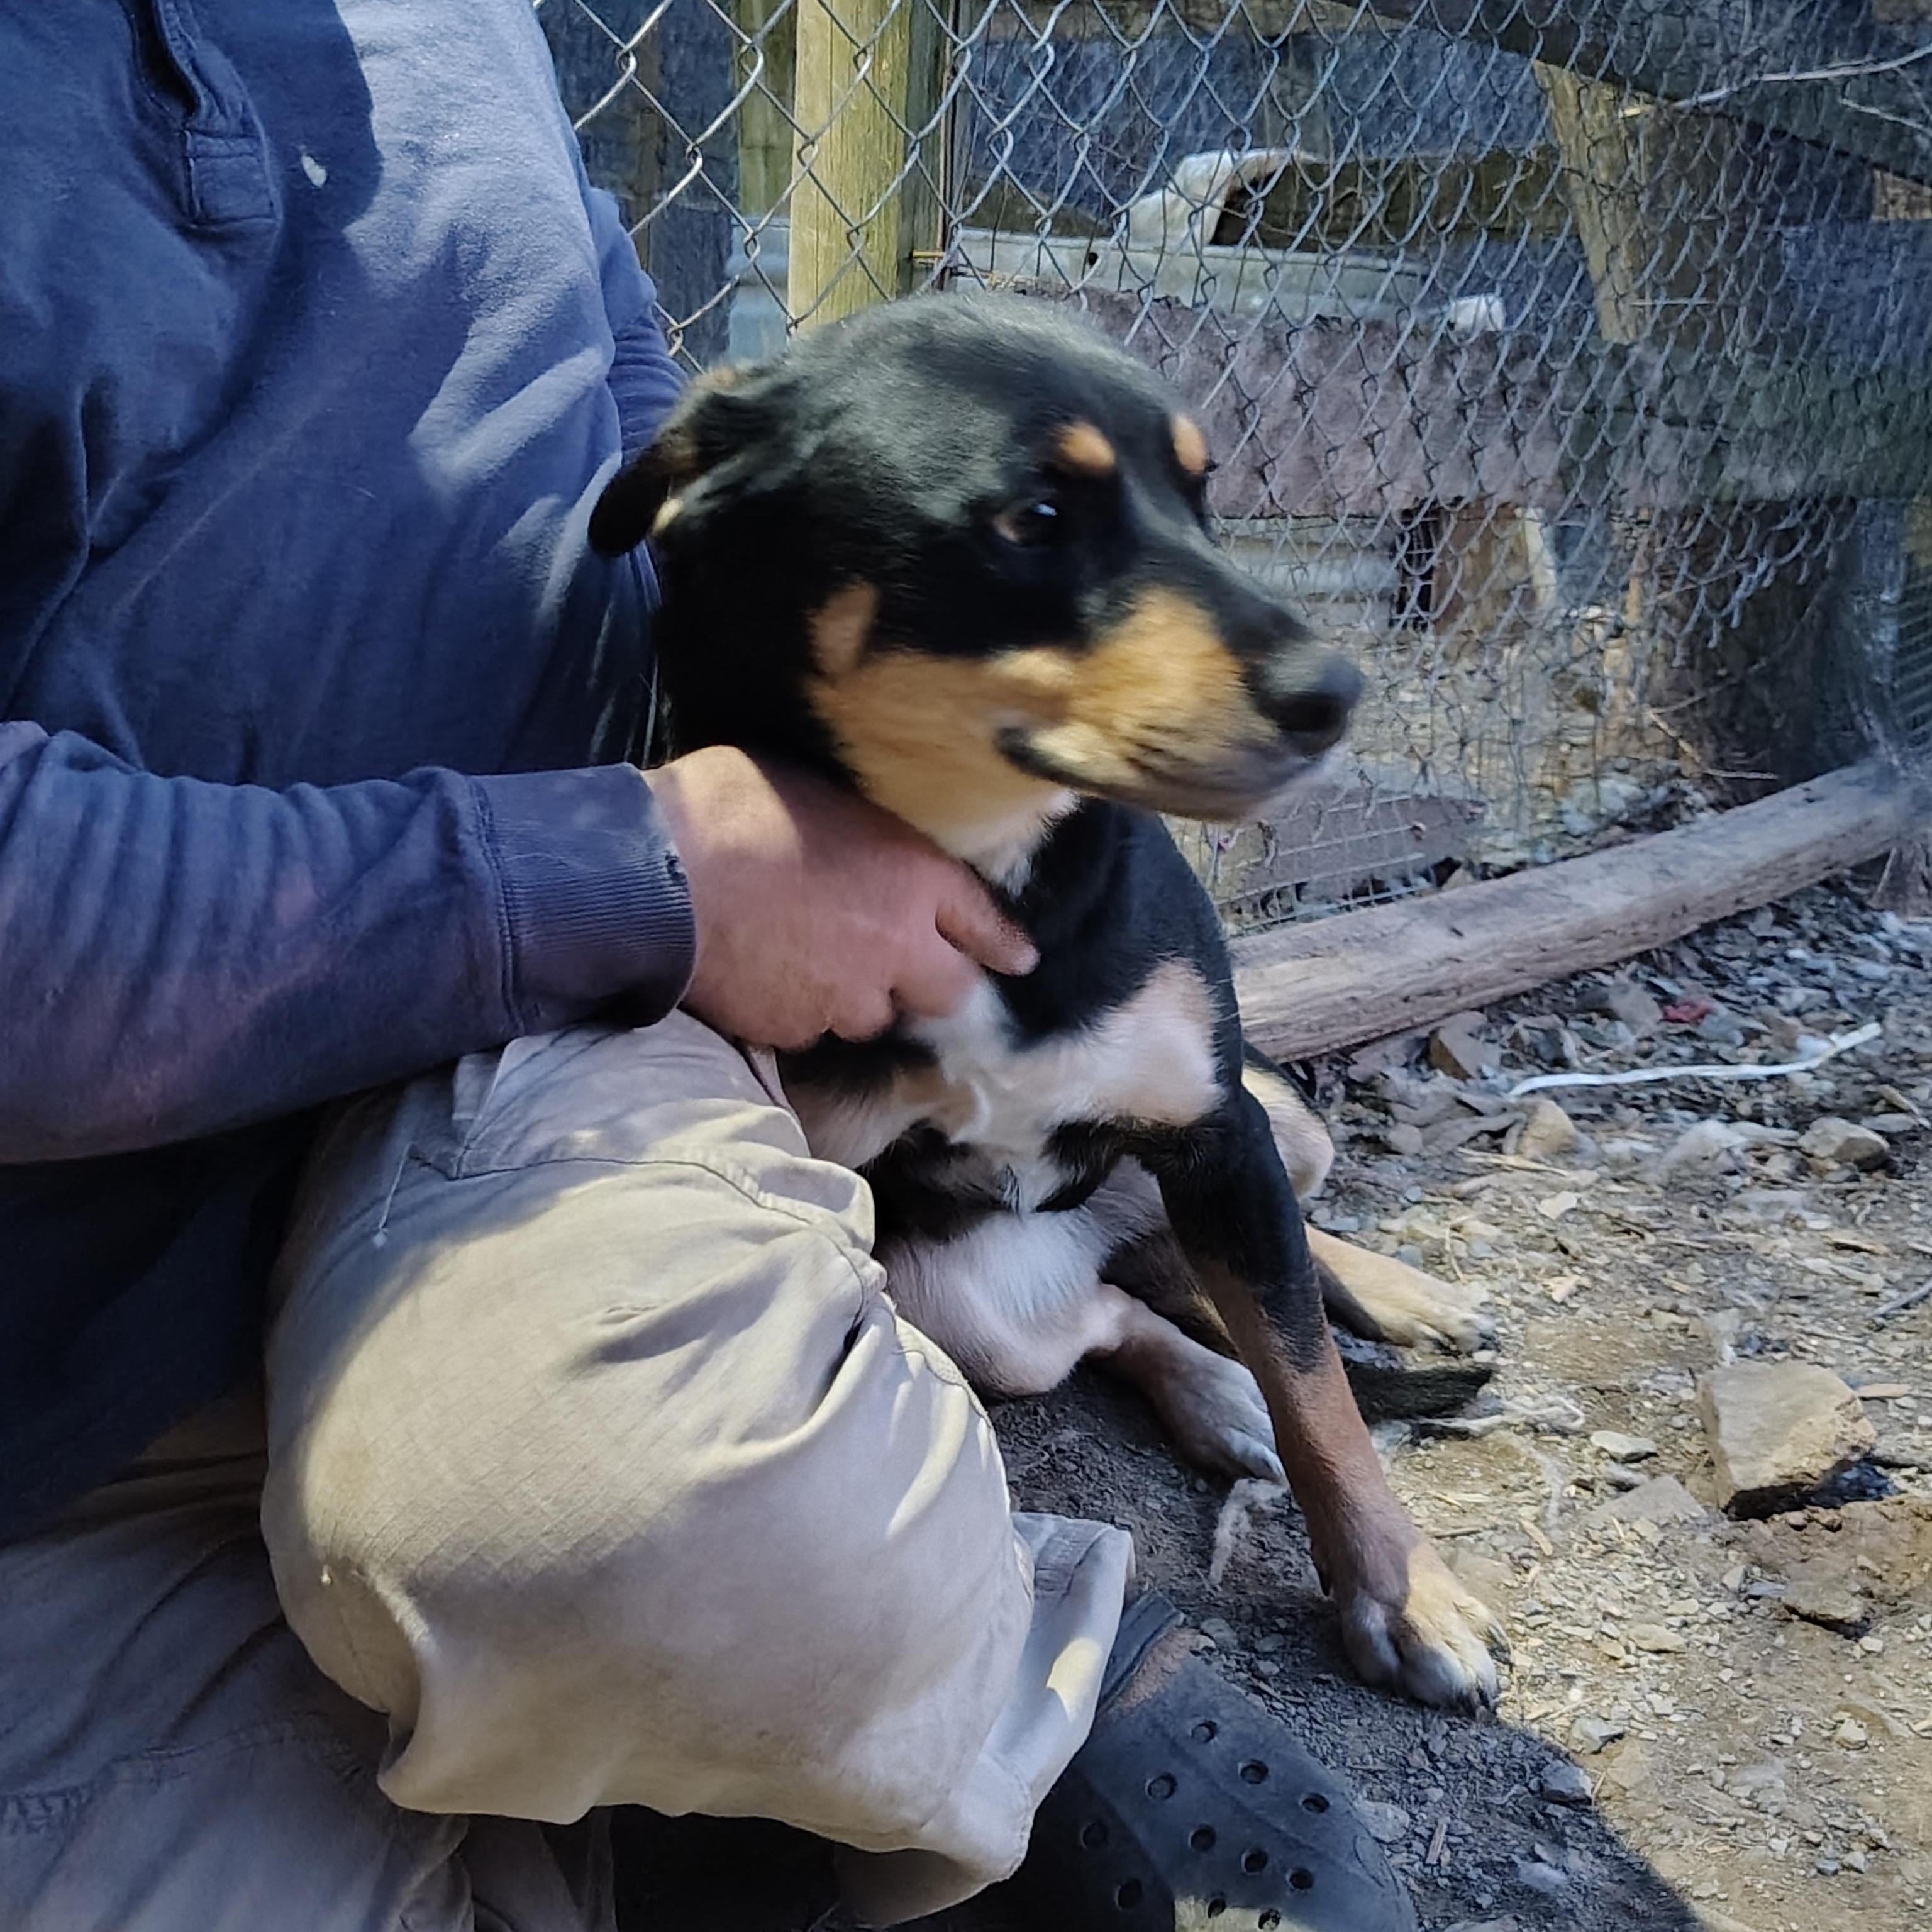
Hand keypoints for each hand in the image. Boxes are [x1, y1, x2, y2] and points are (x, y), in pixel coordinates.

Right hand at [642, 747, 1036, 1048]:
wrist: (655, 873)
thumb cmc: (730, 806)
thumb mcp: (820, 791)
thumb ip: (865, 833)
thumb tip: (867, 842)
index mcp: (912, 875)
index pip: (982, 922)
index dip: (1000, 943)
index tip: (1017, 959)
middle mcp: (895, 946)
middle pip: (947, 993)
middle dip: (929, 981)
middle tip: (898, 962)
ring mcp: (845, 997)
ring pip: (874, 1017)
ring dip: (859, 997)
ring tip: (817, 964)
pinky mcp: (795, 1029)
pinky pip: (812, 1029)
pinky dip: (801, 1010)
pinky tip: (770, 978)